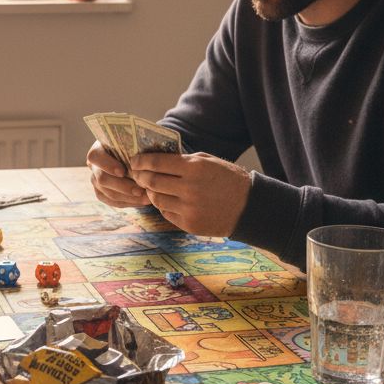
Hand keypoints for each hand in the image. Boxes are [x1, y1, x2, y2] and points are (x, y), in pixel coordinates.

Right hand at [87, 140, 147, 207]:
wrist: (136, 158)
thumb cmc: (136, 147)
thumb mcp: (134, 144)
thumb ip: (135, 149)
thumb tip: (144, 157)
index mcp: (98, 150)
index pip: (95, 157)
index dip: (107, 165)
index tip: (122, 172)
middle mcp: (95, 166)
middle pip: (102, 179)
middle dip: (123, 186)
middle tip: (140, 190)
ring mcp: (96, 181)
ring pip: (108, 194)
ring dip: (129, 197)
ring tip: (146, 198)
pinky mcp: (102, 194)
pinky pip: (113, 202)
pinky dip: (129, 203)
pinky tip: (142, 201)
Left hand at [129, 152, 250, 235]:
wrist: (249, 207)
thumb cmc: (228, 180)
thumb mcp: (208, 162)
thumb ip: (183, 161)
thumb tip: (157, 160)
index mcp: (194, 168)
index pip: (157, 162)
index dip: (141, 161)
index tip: (134, 161)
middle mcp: (189, 188)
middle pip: (152, 182)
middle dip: (140, 177)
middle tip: (136, 174)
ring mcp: (188, 208)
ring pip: (157, 199)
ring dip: (151, 192)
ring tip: (152, 187)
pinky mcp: (189, 224)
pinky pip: (167, 213)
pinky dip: (164, 205)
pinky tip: (167, 200)